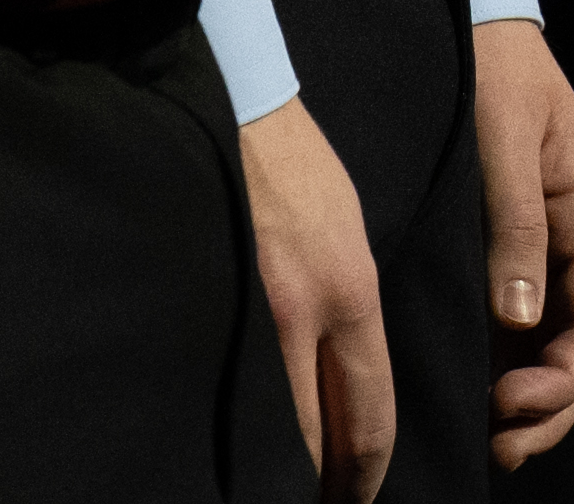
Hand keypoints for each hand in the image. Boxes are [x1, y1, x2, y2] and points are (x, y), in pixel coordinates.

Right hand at [235, 96, 398, 499]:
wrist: (234, 109)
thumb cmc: (297, 170)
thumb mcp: (351, 239)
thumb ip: (351, 314)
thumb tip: (344, 385)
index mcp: (350, 294)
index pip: (368, 418)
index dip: (365, 475)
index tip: (360, 498)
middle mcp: (303, 315)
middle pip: (317, 440)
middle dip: (322, 484)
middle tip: (323, 501)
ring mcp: (248, 313)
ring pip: (269, 426)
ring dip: (278, 462)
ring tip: (278, 483)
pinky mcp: (204, 301)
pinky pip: (224, 387)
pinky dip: (234, 422)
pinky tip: (233, 435)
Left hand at [469, 18, 573, 462]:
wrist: (468, 17)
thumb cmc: (491, 63)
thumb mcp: (504, 134)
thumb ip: (514, 221)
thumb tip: (518, 318)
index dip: (566, 375)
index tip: (514, 403)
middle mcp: (570, 240)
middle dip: (551, 405)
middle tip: (501, 447)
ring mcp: (538, 246)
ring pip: (550, 344)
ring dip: (529, 397)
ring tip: (489, 440)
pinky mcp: (502, 245)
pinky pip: (515, 321)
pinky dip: (503, 364)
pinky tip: (470, 390)